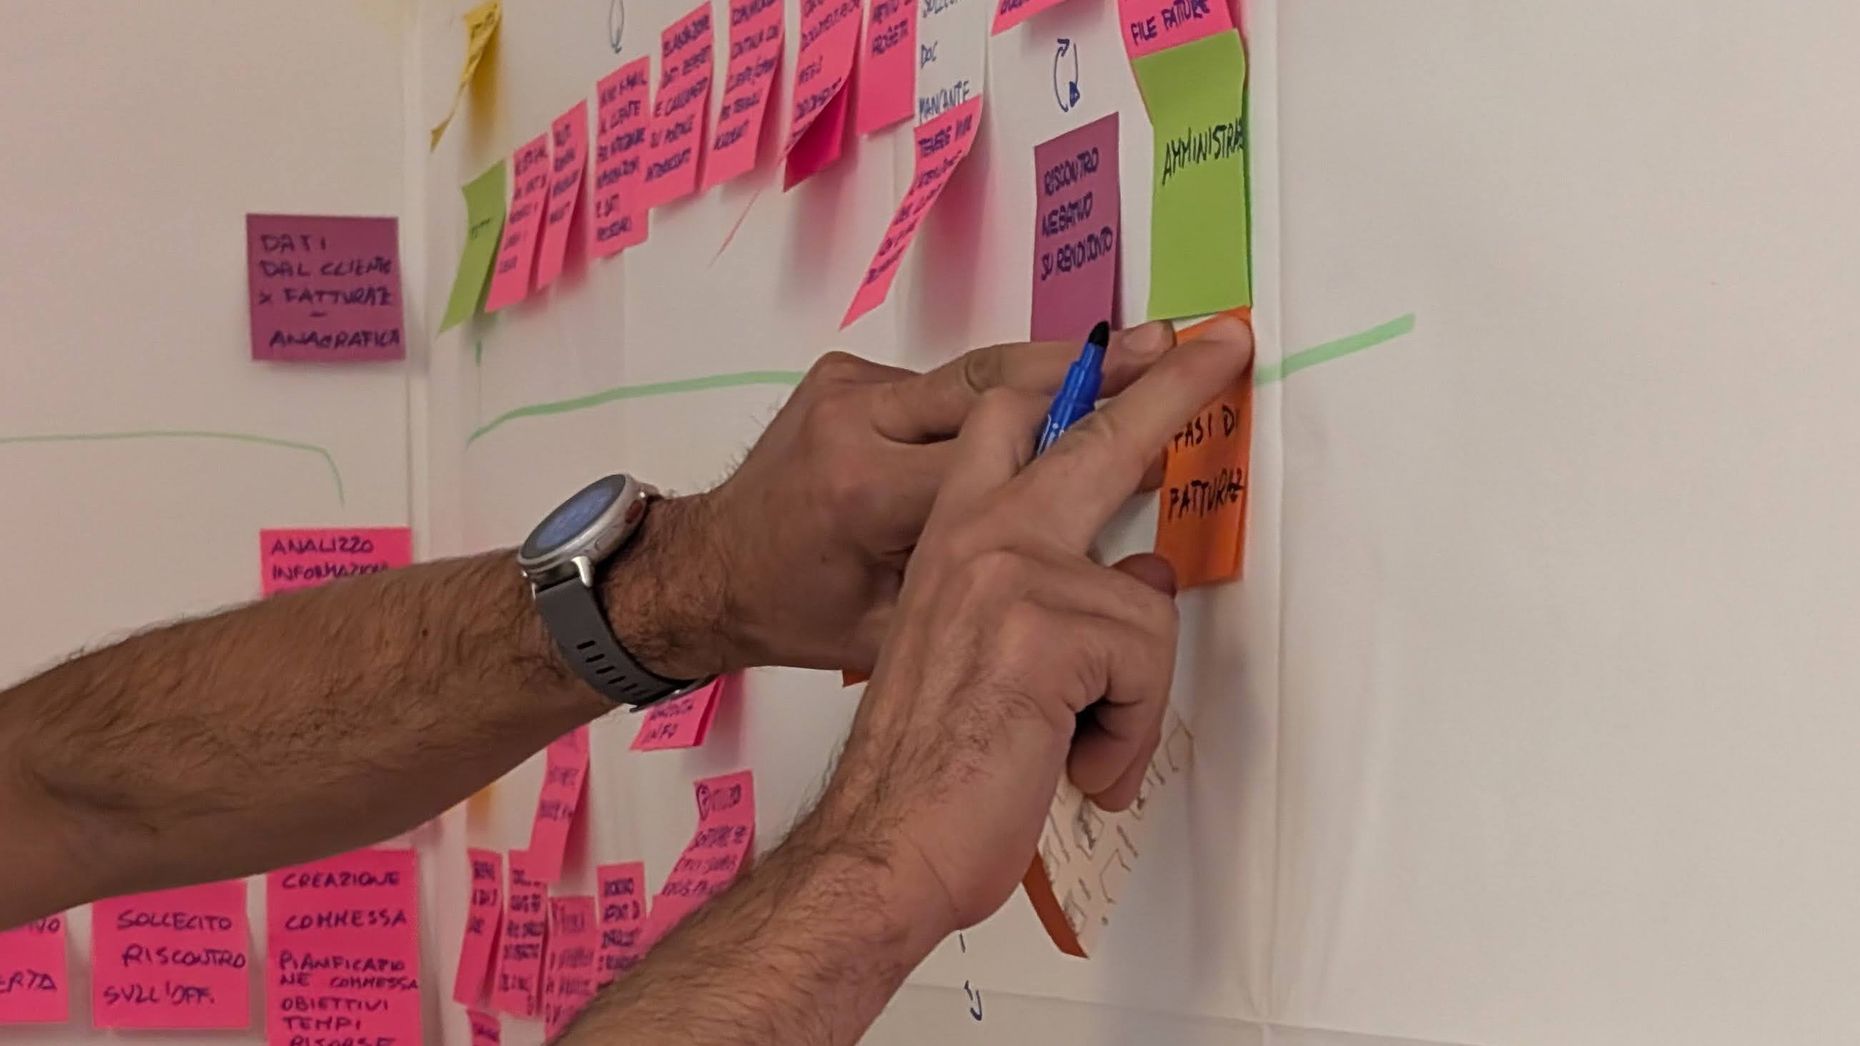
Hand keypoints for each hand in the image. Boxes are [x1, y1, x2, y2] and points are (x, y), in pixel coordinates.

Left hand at [611, 324, 1178, 678]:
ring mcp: (847, 391)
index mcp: (870, 496)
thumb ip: (1004, 608)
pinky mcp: (843, 377)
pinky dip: (1003, 391)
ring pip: (980, 372)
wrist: (703, 571)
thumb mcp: (895, 634)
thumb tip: (1123, 575)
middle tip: (1172, 346)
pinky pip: (945, 382)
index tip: (1169, 426)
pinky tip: (1056, 397)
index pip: (1011, 453)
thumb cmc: (795, 617)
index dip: (1100, 434)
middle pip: (1003, 383)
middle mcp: (857, 424)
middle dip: (1096, 369)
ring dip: (1058, 370)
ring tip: (1139, 355)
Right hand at [812, 320, 1252, 931]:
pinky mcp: (1046, 625)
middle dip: (1170, 387)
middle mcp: (977, 535)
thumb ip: (1053, 599)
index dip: (1081, 388)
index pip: (1014, 426)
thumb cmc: (930, 765)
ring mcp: (1010, 572)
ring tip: (1075, 746)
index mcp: (953, 538)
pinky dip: (1126, 734)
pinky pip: (1148, 664)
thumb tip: (1147, 571)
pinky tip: (1075, 763)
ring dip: (1130, 698)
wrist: (883, 841)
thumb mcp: (989, 659)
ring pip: (1145, 606)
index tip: (1141, 354)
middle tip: (1223, 345)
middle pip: (1095, 435)